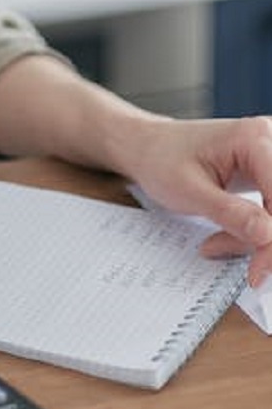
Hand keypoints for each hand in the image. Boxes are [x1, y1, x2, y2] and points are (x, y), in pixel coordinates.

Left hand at [121, 115, 271, 285]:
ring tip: (216, 245)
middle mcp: (271, 141)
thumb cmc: (160, 161)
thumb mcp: (189, 191)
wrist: (147, 148)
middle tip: (248, 268)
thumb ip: (230, 213)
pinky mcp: (269, 175)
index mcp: (254, 138)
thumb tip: (269, 235)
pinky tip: (226, 236)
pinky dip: (254, 231)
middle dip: (266, 240)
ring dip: (258, 238)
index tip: (258, 270)